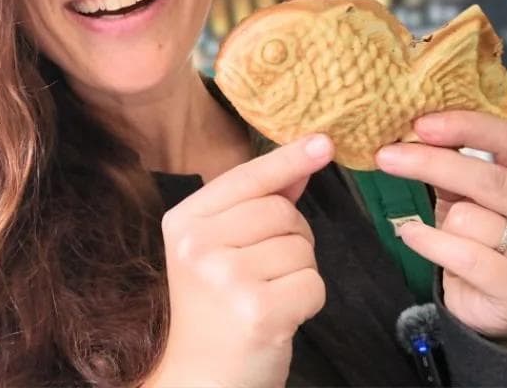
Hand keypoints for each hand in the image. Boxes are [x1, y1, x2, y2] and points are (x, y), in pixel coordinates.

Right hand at [146, 134, 333, 387]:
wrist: (197, 380)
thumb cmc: (212, 313)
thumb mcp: (217, 250)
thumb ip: (257, 204)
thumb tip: (303, 159)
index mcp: (183, 222)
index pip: (246, 178)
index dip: (288, 160)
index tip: (323, 142)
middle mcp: (198, 245)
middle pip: (282, 212)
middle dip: (292, 238)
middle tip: (264, 272)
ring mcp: (227, 278)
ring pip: (302, 248)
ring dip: (299, 272)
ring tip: (266, 295)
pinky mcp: (259, 310)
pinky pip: (314, 283)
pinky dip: (307, 302)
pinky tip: (278, 316)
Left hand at [375, 111, 506, 345]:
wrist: (501, 305)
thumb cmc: (484, 239)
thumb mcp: (471, 195)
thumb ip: (454, 164)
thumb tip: (413, 133)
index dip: (466, 127)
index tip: (421, 124)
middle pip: (490, 179)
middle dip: (432, 164)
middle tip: (386, 156)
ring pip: (470, 219)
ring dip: (441, 223)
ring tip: (443, 233)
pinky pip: (462, 255)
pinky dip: (429, 242)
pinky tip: (414, 236)